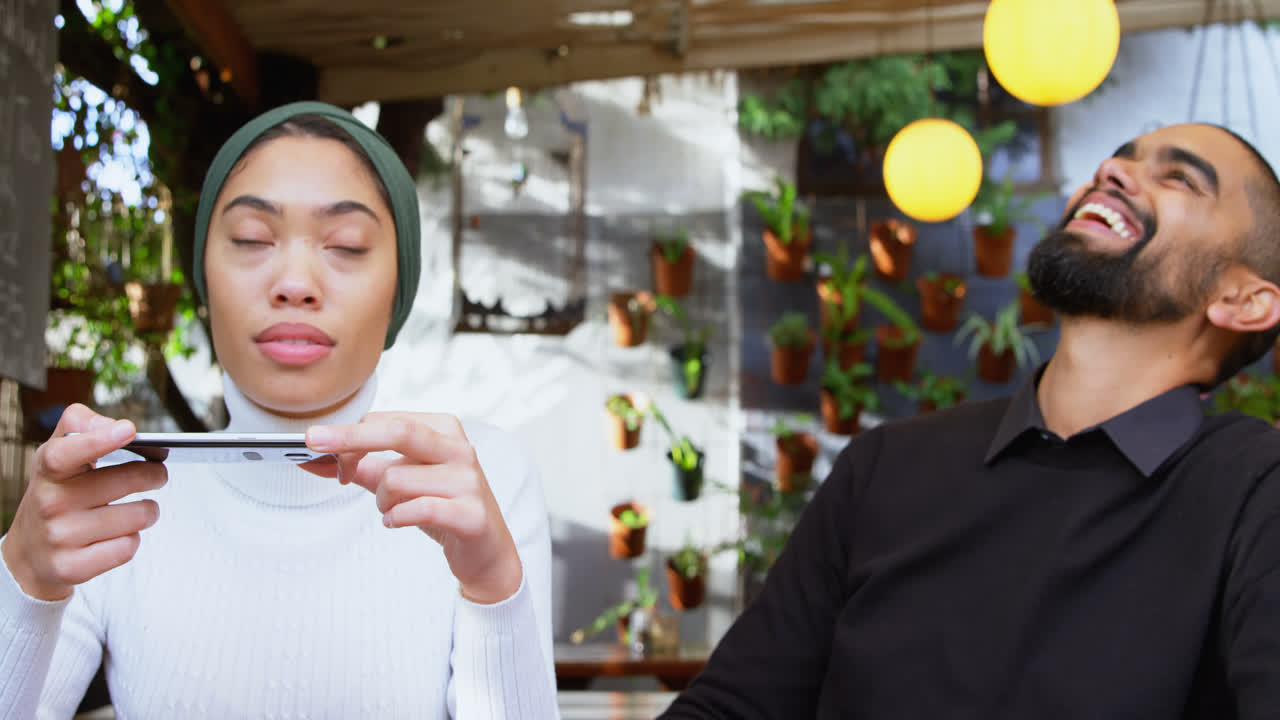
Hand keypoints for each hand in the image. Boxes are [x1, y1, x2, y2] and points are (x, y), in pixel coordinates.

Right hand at [2, 405, 166, 600]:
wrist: (29, 554)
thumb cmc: (55, 496)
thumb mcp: (57, 455)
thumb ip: (81, 425)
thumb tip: (114, 425)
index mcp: (48, 471)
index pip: (66, 453)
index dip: (99, 440)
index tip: (128, 430)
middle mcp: (50, 503)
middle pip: (127, 481)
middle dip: (154, 475)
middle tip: (157, 474)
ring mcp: (59, 537)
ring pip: (138, 516)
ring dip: (147, 511)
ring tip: (138, 509)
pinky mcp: (72, 567)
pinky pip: (128, 547)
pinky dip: (131, 540)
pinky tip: (118, 535)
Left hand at [305, 413, 522, 604]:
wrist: (485, 550)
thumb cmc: (440, 507)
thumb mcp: (401, 482)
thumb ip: (363, 468)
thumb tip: (317, 458)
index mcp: (444, 430)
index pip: (386, 420)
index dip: (350, 437)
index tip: (325, 453)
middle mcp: (459, 449)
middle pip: (397, 431)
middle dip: (349, 438)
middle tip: (312, 441)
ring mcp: (468, 480)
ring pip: (397, 479)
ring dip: (381, 501)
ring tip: (391, 511)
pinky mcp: (471, 514)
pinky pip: (419, 509)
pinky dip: (397, 517)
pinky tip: (395, 521)